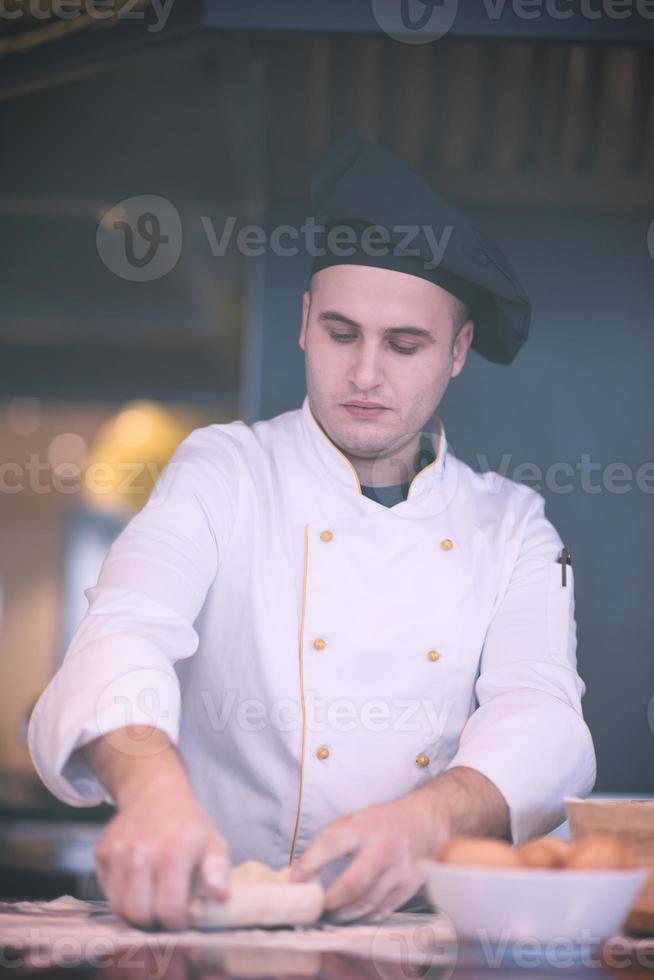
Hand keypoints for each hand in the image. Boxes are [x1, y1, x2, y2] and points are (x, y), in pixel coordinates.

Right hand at [94, 772, 230, 929]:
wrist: (153, 793)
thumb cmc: (186, 824)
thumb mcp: (212, 842)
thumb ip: (218, 872)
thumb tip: (221, 898)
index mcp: (173, 852)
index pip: (168, 909)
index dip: (176, 922)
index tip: (181, 917)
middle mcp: (142, 852)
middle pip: (139, 913)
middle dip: (153, 921)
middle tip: (163, 911)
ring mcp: (118, 852)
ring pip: (119, 907)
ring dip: (135, 910)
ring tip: (150, 898)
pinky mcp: (101, 853)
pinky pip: (106, 890)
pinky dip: (120, 894)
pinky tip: (135, 882)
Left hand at [289, 793, 446, 922]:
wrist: (423, 822)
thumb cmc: (380, 822)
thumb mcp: (353, 819)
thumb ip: (329, 841)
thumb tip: (300, 870)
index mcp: (364, 827)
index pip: (331, 845)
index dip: (309, 864)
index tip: (295, 880)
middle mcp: (383, 848)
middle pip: (353, 884)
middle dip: (330, 900)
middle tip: (314, 908)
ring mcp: (399, 870)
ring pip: (367, 903)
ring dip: (344, 913)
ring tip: (330, 914)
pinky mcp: (409, 887)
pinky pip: (382, 910)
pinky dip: (364, 916)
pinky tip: (353, 914)